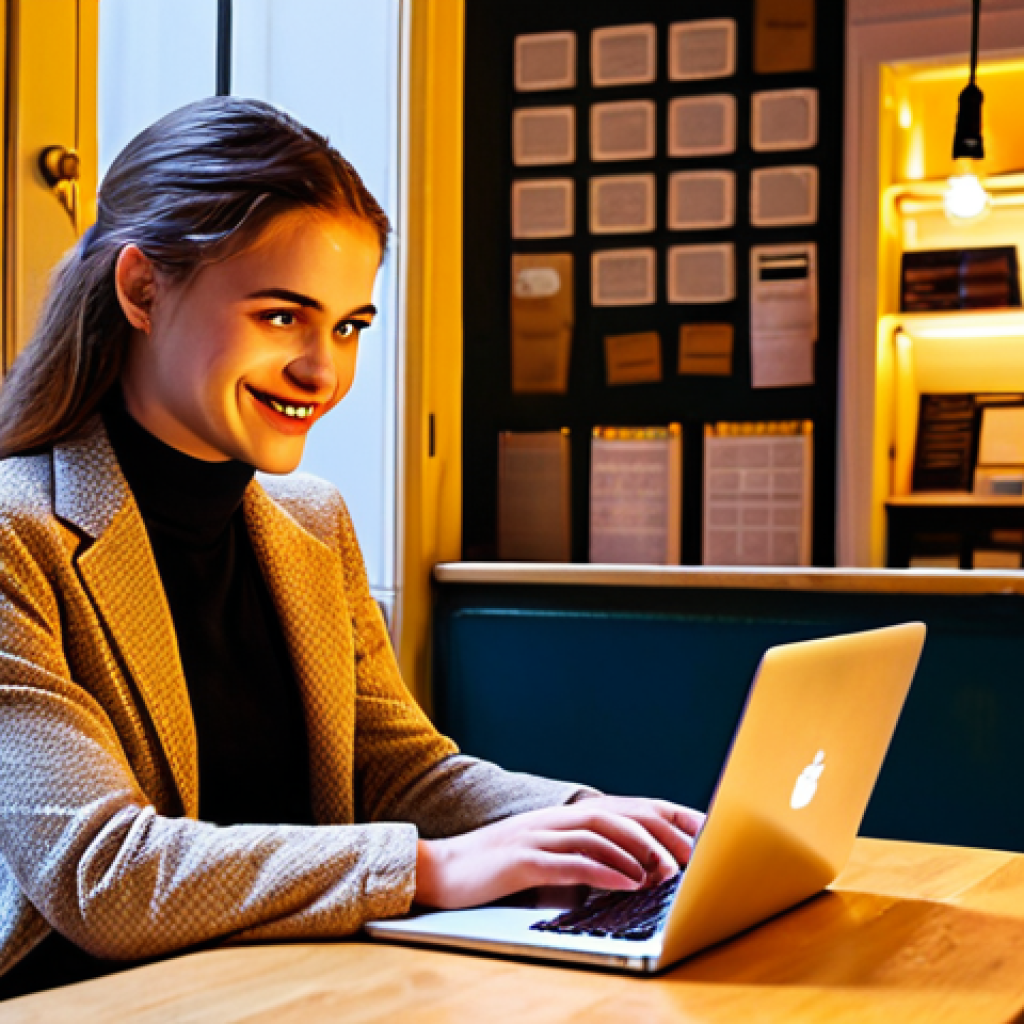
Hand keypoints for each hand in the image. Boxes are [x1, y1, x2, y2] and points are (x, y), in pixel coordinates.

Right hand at [414, 796, 704, 909]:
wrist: (440, 868)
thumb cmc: (496, 866)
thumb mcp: (545, 852)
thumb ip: (581, 852)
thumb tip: (631, 868)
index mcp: (564, 816)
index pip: (625, 806)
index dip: (664, 812)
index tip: (702, 825)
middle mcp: (555, 818)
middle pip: (618, 812)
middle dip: (661, 829)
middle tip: (695, 851)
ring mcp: (538, 835)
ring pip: (598, 831)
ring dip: (637, 850)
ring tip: (668, 870)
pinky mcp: (522, 859)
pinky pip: (568, 862)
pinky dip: (602, 871)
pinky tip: (627, 882)